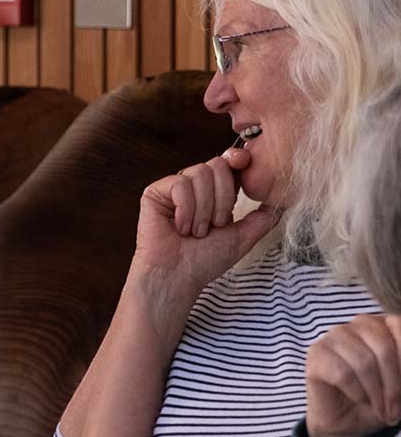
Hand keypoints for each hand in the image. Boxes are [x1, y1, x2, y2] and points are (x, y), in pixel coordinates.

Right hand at [133, 146, 277, 296]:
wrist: (178, 277)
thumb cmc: (205, 261)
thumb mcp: (242, 237)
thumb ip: (262, 218)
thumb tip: (282, 202)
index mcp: (214, 193)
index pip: (229, 164)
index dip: (237, 160)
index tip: (244, 162)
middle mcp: (193, 187)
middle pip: (217, 165)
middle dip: (223, 199)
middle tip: (215, 225)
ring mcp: (173, 188)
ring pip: (199, 173)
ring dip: (204, 209)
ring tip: (197, 231)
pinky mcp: (154, 193)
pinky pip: (179, 185)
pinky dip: (185, 210)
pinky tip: (180, 227)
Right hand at [306, 314, 400, 436]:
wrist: (345, 421)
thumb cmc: (376, 400)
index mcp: (380, 325)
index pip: (399, 325)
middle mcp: (355, 325)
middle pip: (384, 349)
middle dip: (394, 386)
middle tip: (395, 411)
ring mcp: (332, 337)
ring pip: (363, 362)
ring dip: (376, 394)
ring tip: (380, 410)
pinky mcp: (315, 354)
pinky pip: (343, 373)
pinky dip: (357, 393)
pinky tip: (359, 400)